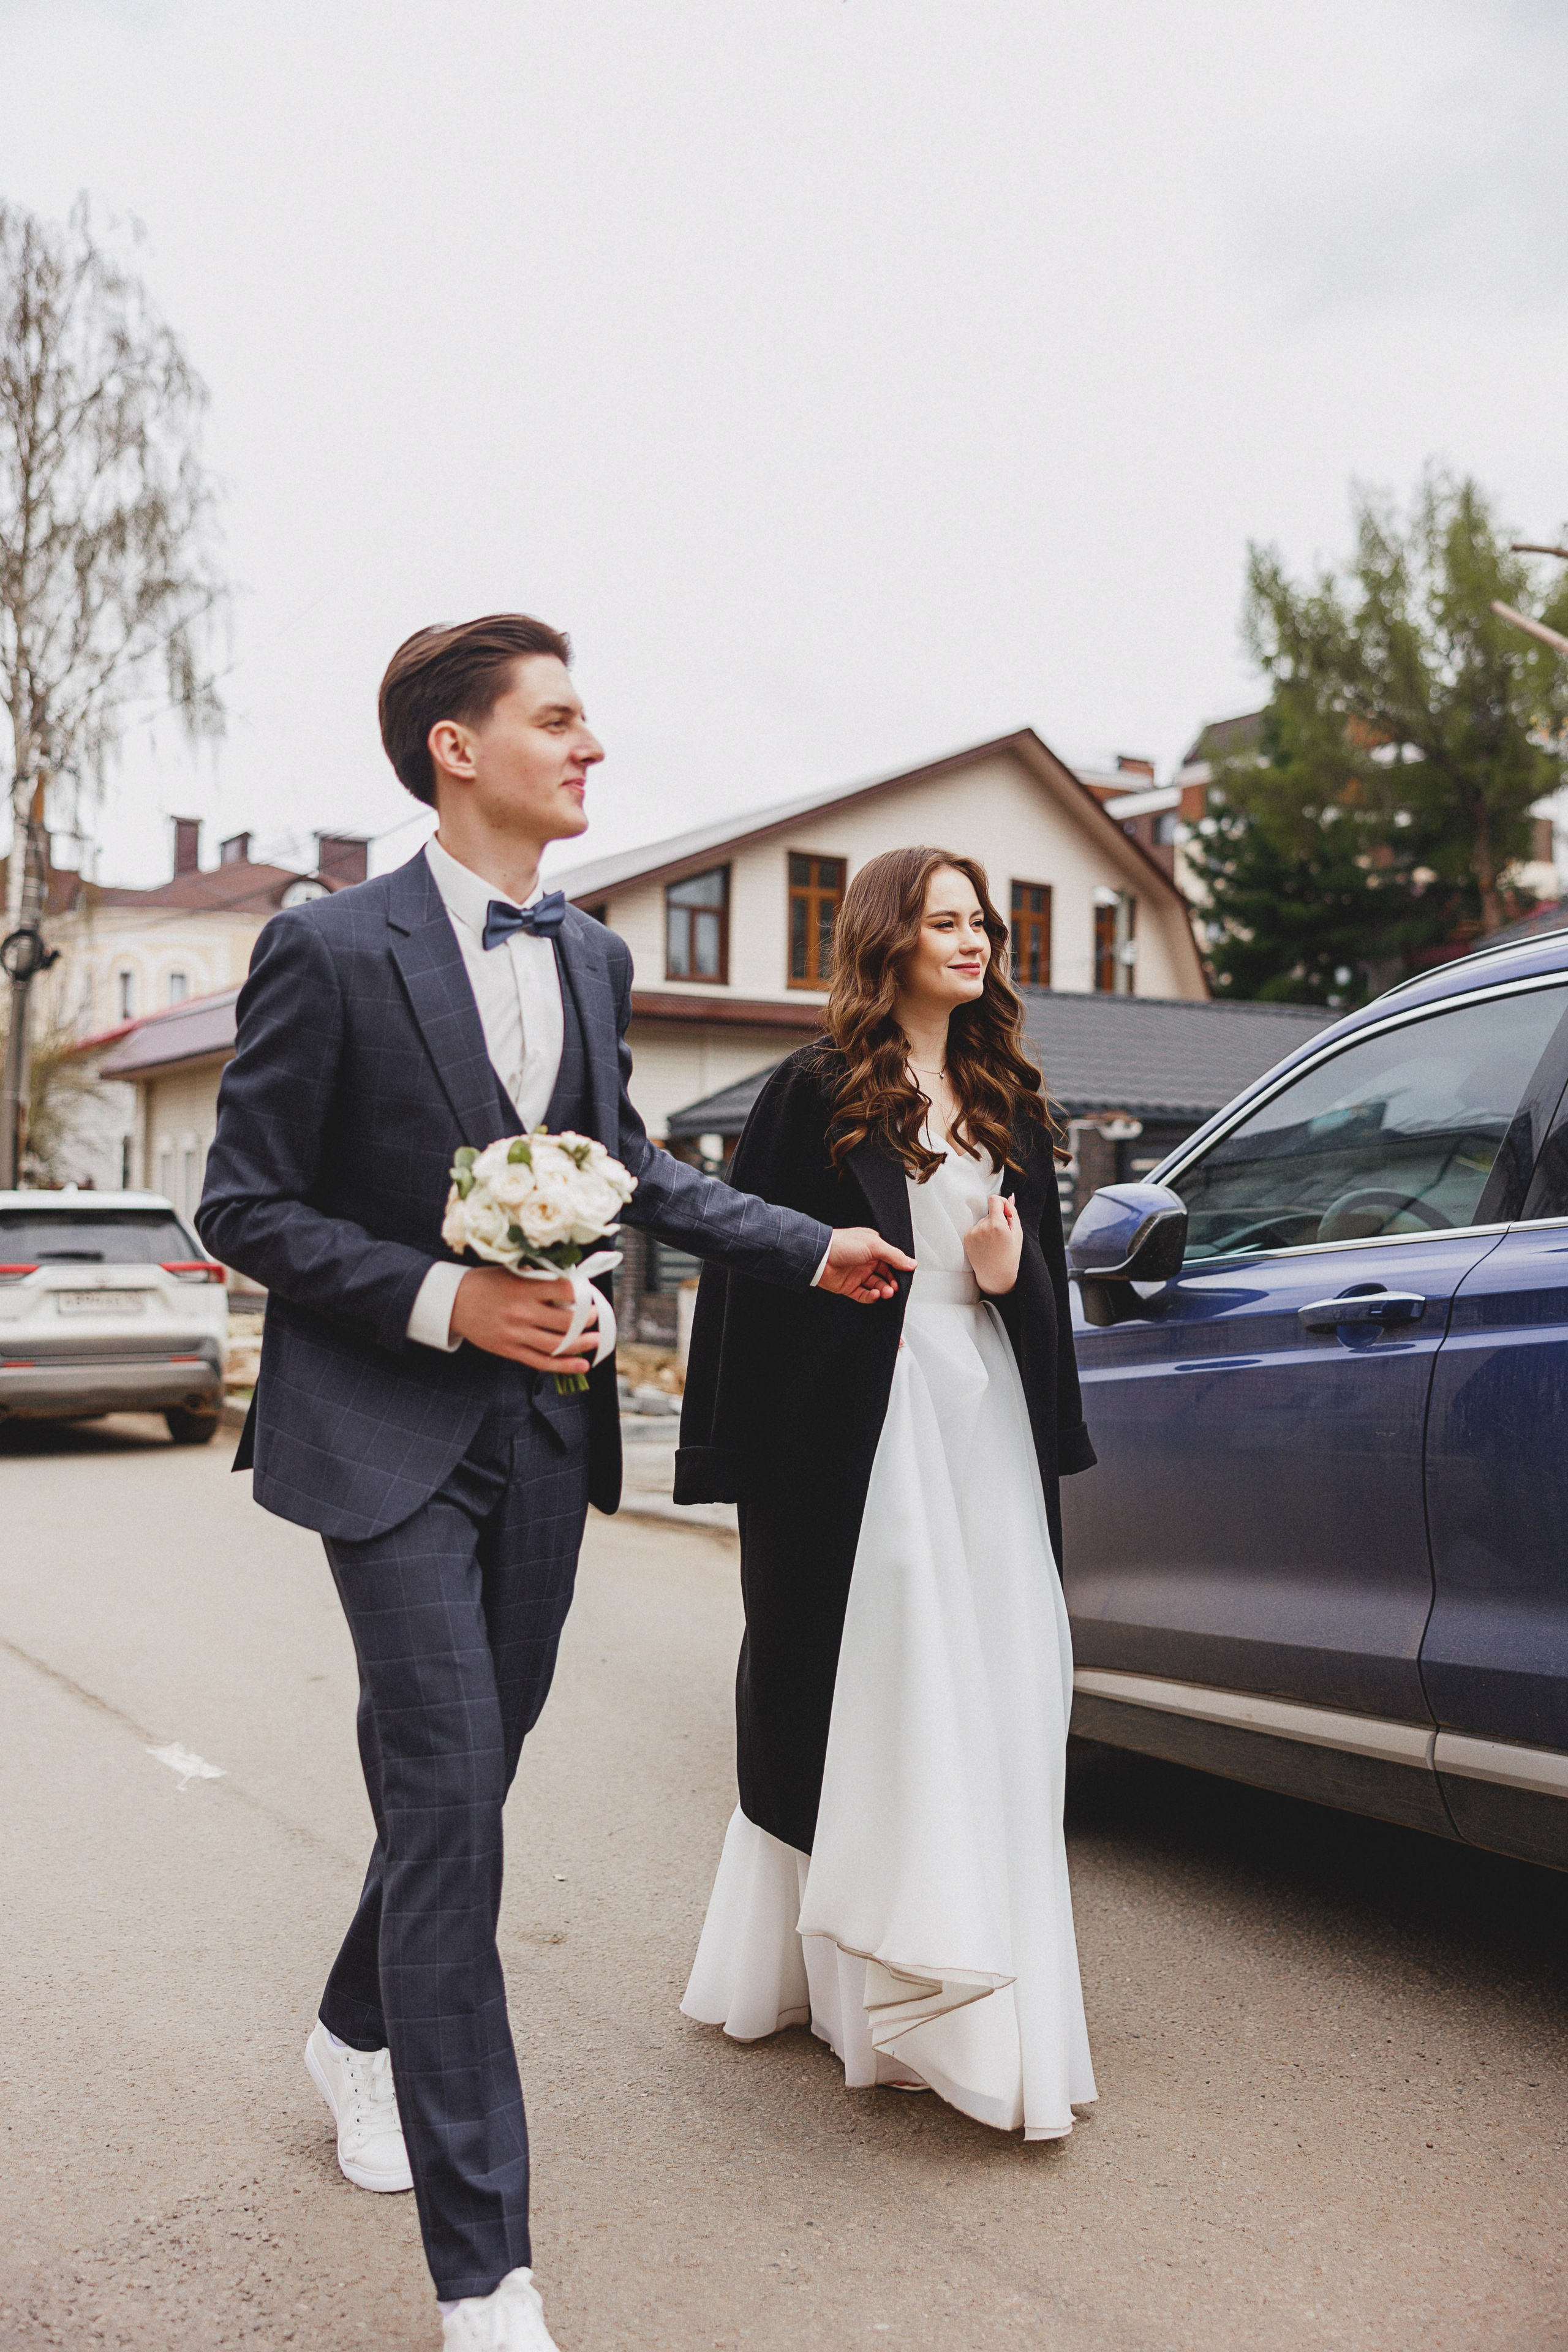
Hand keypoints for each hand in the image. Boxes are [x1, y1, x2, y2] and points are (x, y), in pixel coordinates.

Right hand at [449, 1266, 596, 1372]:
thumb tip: (571, 1282)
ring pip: (557, 1345)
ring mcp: (516, 1334)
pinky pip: (541, 1362)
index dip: (582, 1292)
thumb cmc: (485, 1283)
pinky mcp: (510, 1350)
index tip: (589, 1294)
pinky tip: (582, 1365)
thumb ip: (538, 1277)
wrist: (453, 1302)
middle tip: (596, 1316)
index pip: (564, 1290)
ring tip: (596, 1340)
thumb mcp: (512, 1271)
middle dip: (588, 1320)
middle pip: (566, 1321)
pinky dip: (564, 1365)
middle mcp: (522, 1312)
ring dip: (582, 1344)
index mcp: (524, 1288)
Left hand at [817, 1226, 917, 1303]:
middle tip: (896, 1287)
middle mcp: (866, 1261)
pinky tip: (875, 1294)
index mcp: (873, 1248)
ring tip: (887, 1292)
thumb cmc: (843, 1244)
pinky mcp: (850, 1287)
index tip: (906, 1275)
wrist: (820, 1257)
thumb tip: (911, 1263)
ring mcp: (858, 1274)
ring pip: (877, 1286)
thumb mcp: (874, 1245)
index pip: (892, 1260)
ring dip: (884, 1290)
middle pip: (886, 1275)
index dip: (899, 1269)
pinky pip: (865, 1295)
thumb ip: (895, 1255)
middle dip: (892, 1282)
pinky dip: (872, 1297)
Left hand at [964, 1194, 1021, 1294]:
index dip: (1001, 1203)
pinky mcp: (967, 1238)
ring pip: (983, 1220)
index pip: (994, 1199)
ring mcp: (973, 1233)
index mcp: (997, 1225)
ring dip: (989, 1227)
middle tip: (1003, 1237)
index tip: (1006, 1212)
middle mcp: (982, 1227)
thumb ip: (1013, 1213)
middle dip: (998, 1219)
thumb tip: (1010, 1197)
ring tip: (994, 1243)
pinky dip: (982, 1233)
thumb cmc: (1010, 1255)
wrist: (995, 1276)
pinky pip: (976, 1228)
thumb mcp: (1017, 1234)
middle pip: (990, 1212)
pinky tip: (986, 1246)